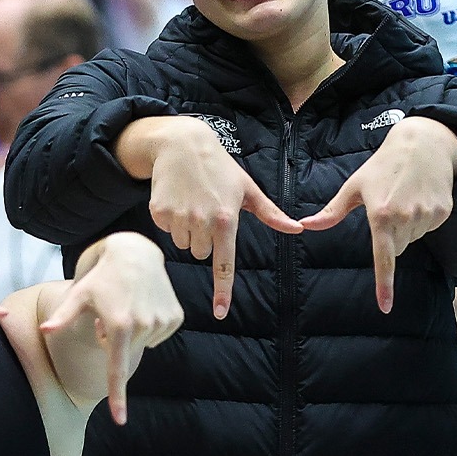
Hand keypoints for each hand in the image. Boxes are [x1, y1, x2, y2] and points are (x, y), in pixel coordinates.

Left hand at [40, 235, 183, 422]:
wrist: (134, 253)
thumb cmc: (100, 277)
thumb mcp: (79, 294)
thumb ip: (62, 316)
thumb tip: (44, 330)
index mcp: (119, 325)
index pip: (116, 369)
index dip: (118, 397)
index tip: (120, 420)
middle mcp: (144, 324)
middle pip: (127, 352)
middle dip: (116, 340)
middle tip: (110, 314)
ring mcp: (163, 321)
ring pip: (144, 344)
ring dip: (134, 332)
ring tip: (128, 305)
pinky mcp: (176, 316)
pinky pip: (159, 334)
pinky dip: (150, 325)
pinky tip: (144, 304)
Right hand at [130, 116, 301, 319]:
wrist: (182, 143)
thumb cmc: (220, 167)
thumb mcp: (247, 189)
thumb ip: (272, 214)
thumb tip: (297, 228)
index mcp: (226, 219)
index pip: (224, 264)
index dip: (222, 290)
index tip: (220, 312)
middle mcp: (201, 222)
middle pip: (202, 253)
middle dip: (205, 238)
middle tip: (207, 209)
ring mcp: (178, 217)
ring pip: (184, 244)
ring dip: (188, 230)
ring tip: (192, 201)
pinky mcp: (159, 212)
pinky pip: (167, 231)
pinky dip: (171, 219)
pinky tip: (177, 197)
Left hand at [300, 117, 456, 311]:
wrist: (423, 144)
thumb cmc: (382, 165)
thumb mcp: (354, 186)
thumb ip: (331, 212)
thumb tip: (305, 225)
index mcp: (381, 215)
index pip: (383, 258)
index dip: (384, 285)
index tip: (385, 307)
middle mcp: (406, 218)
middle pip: (397, 248)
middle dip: (390, 236)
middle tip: (388, 206)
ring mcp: (427, 216)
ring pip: (412, 239)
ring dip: (406, 227)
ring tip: (404, 197)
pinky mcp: (443, 212)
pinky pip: (428, 228)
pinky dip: (421, 218)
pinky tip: (418, 196)